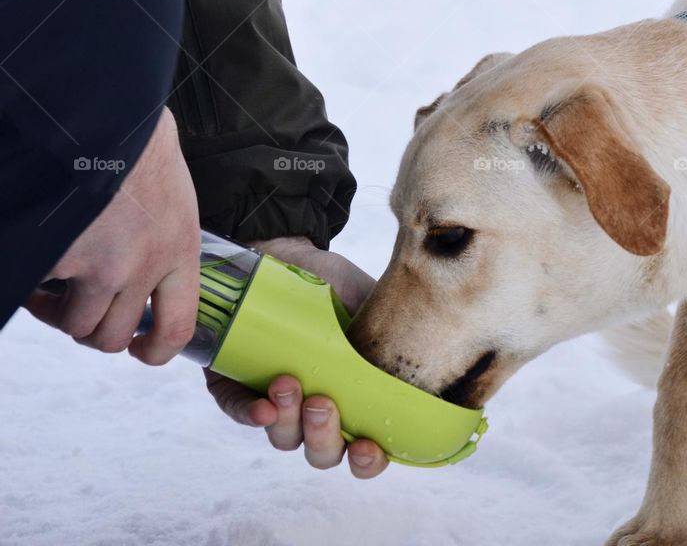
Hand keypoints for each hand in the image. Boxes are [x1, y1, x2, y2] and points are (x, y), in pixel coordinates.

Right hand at [25, 106, 200, 364]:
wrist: (104, 111)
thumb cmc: (138, 140)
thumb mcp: (172, 193)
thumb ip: (163, 239)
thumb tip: (146, 272)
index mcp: (179, 246)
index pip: (178, 326)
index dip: (157, 350)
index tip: (140, 349)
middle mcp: (143, 264)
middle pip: (113, 337)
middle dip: (92, 328)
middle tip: (78, 305)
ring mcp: (98, 264)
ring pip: (74, 323)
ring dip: (59, 310)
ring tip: (52, 283)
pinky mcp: (59, 256)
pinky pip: (39, 289)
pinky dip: (34, 281)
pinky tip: (40, 253)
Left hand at [205, 236, 388, 478]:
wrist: (287, 249)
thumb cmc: (334, 283)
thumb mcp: (370, 305)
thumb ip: (393, 334)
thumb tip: (427, 353)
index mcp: (353, 398)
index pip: (365, 450)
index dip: (368, 461)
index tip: (368, 446)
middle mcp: (315, 408)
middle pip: (322, 453)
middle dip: (324, 437)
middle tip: (322, 402)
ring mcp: (274, 400)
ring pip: (283, 437)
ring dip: (288, 420)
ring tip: (287, 382)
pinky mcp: (235, 384)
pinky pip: (239, 411)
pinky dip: (249, 414)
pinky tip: (262, 405)